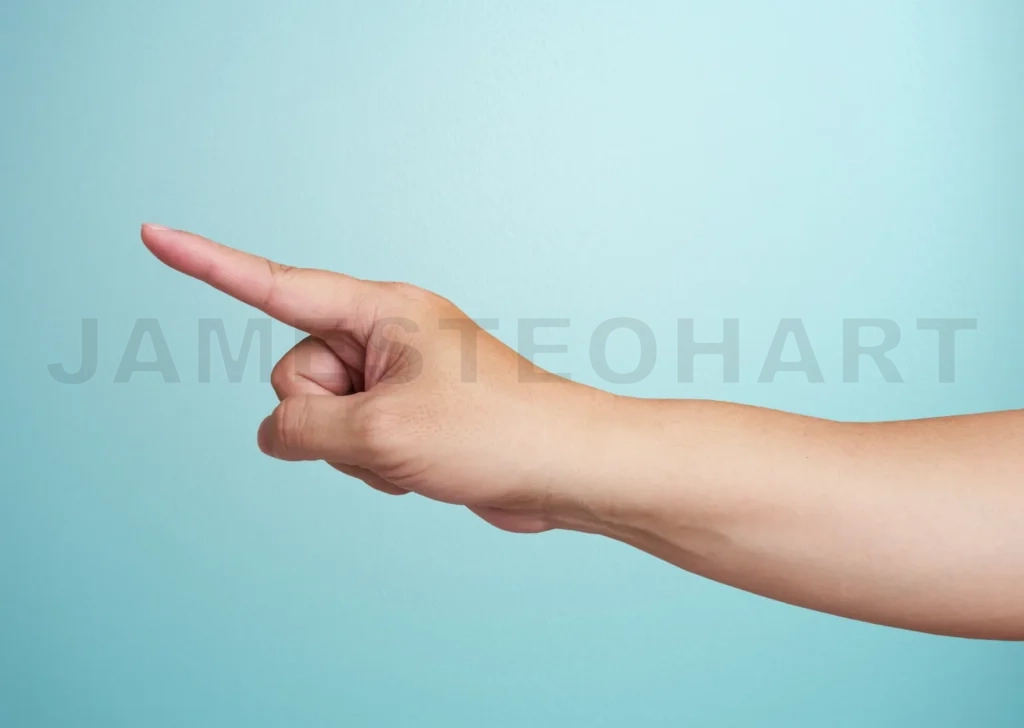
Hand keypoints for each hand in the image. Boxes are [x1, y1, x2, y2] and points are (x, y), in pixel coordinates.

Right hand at [141, 224, 609, 532]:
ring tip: (414, 452)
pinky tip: (419, 472)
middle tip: (383, 430)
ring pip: (320, 417)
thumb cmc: (493, 433)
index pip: (275, 285)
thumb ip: (301, 429)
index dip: (207, 263)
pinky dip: (372, 466)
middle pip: (294, 372)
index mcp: (380, 311)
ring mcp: (394, 378)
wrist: (563, 472)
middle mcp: (384, 335)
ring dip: (352, 451)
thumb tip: (274, 434)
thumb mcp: (380, 432)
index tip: (152, 234)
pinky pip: (351, 443)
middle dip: (322, 417)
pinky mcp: (405, 417)